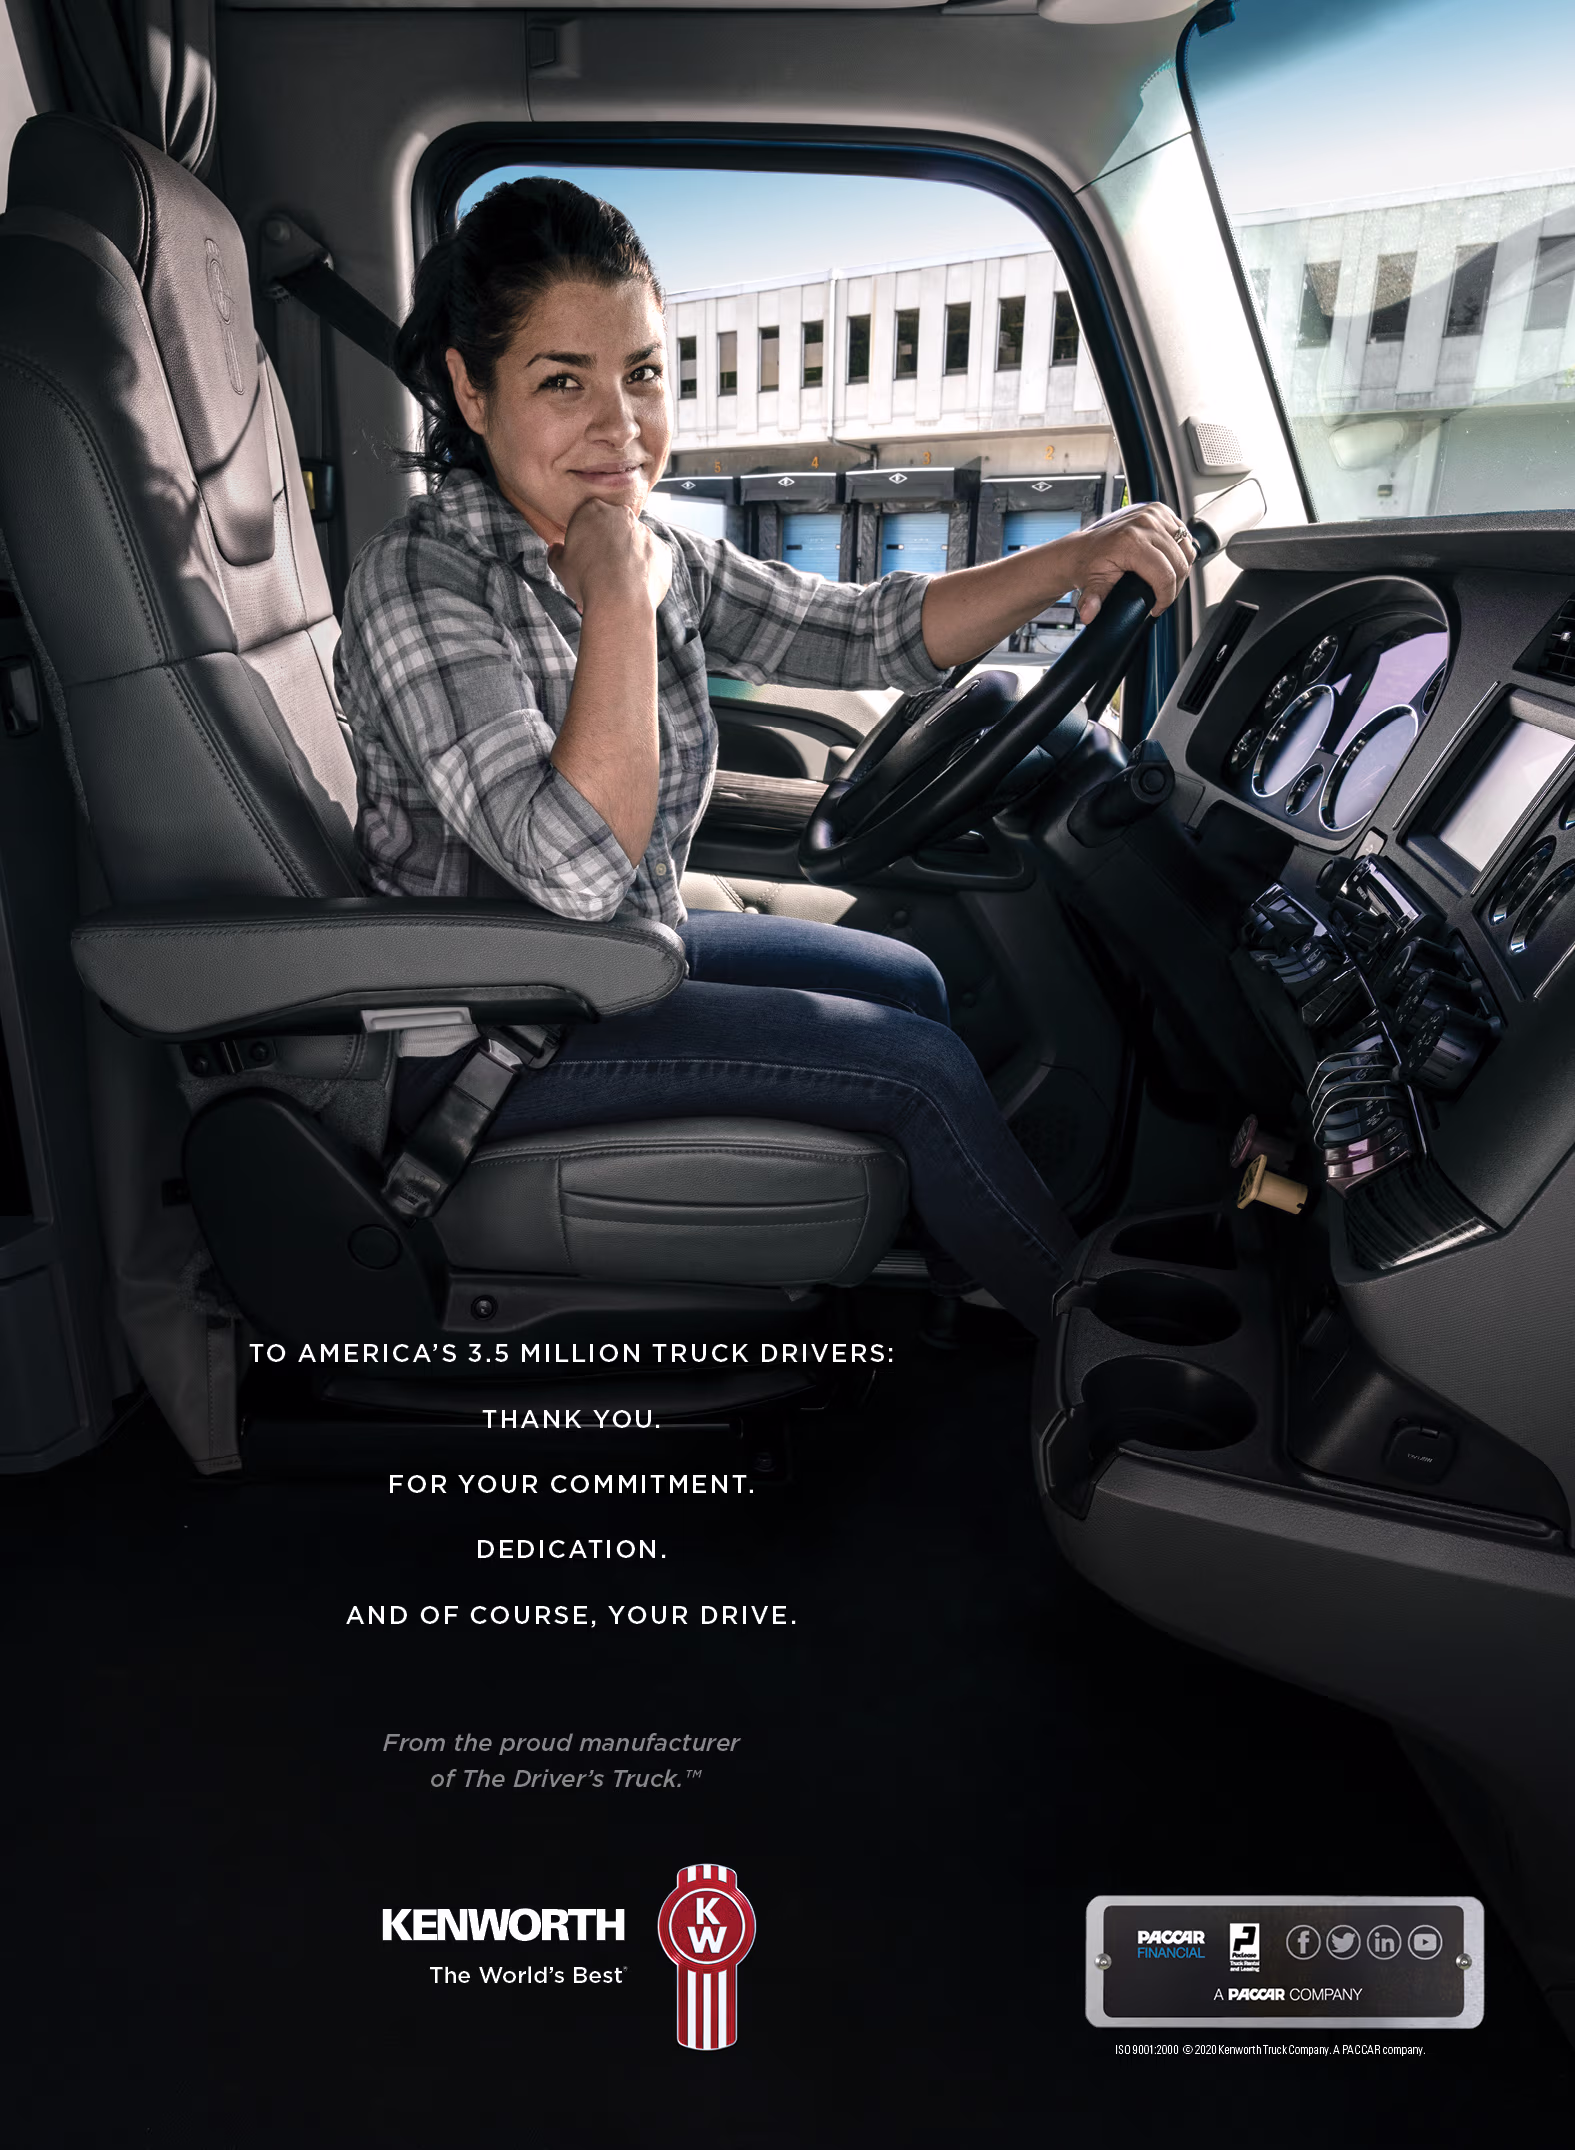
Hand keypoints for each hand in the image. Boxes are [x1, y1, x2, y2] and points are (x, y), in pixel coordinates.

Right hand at [547, 499, 672, 616]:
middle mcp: (622, 514)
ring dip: (629, 557)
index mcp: (593, 510)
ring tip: (619, 584)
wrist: (619, 601)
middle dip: (609, 544)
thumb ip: (556, 554)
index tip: (583, 554)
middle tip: (601, 569)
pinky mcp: (663, 550)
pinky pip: (653, 558)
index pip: (588, 516)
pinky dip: (646, 569)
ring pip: (635, 543)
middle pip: (614, 527)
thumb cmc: (586, 581)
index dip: (585, 536)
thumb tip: (556, 550)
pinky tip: (636, 586)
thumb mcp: (561, 568)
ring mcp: (646, 531)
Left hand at [1069, 502, 1197, 623]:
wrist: (1086, 547)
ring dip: (1181, 569)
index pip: (1165, 576)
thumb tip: (1088, 615)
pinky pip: (1183, 536)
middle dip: (1174, 587)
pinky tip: (1169, 563)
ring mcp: (1154, 514)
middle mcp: (1146, 524)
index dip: (1166, 598)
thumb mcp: (1091, 585)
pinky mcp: (1159, 511)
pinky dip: (1181, 552)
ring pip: (1186, 550)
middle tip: (1162, 598)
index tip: (1157, 608)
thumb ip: (1091, 601)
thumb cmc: (1090, 566)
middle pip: (1179, 564)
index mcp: (1132, 541)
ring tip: (1166, 582)